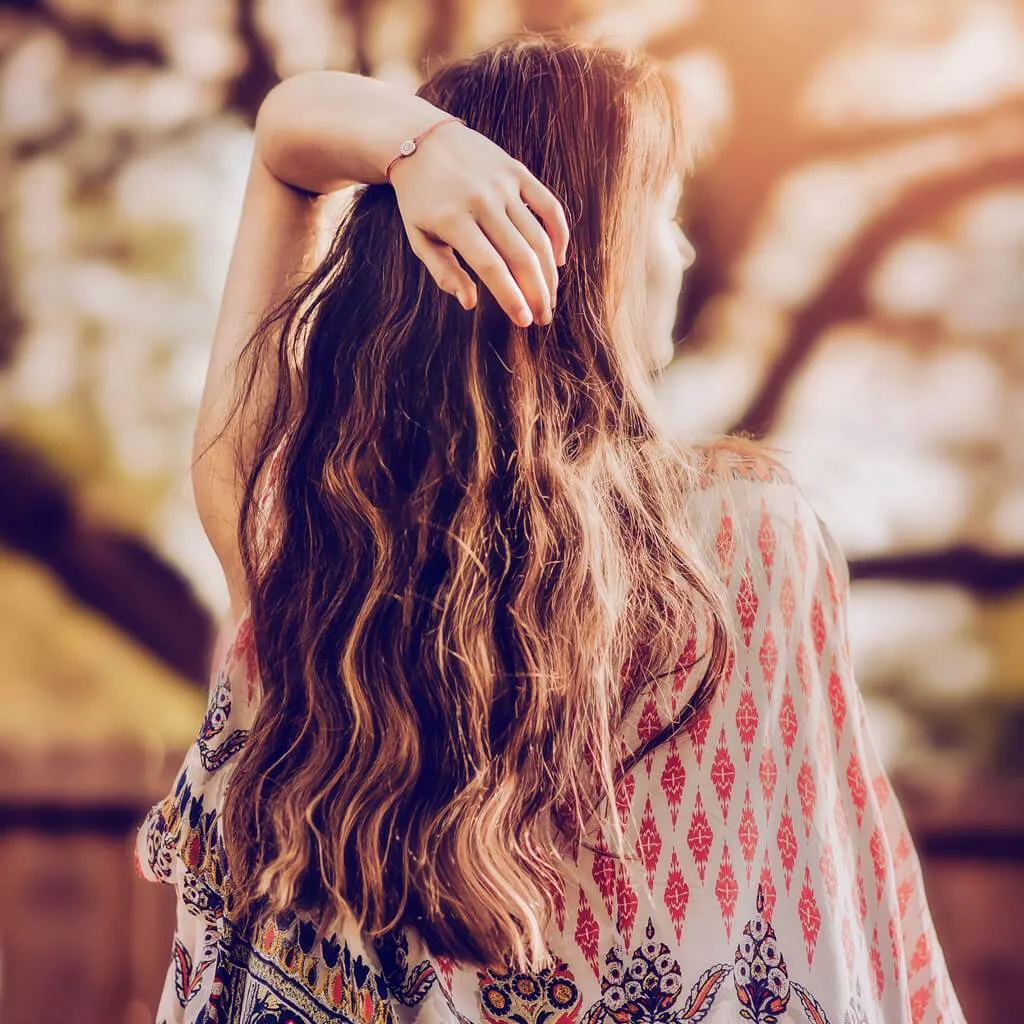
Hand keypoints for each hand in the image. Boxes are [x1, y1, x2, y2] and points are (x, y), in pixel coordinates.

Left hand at [388, 119, 569, 326]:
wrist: (422, 140)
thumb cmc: (419, 199)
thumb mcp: (419, 237)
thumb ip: (443, 271)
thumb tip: (471, 303)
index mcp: (453, 219)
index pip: (490, 266)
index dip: (511, 297)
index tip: (524, 321)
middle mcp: (482, 200)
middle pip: (520, 255)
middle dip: (537, 293)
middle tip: (544, 318)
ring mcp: (503, 184)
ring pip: (538, 236)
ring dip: (549, 273)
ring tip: (550, 298)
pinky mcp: (517, 171)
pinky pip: (549, 206)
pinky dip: (559, 234)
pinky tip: (558, 261)